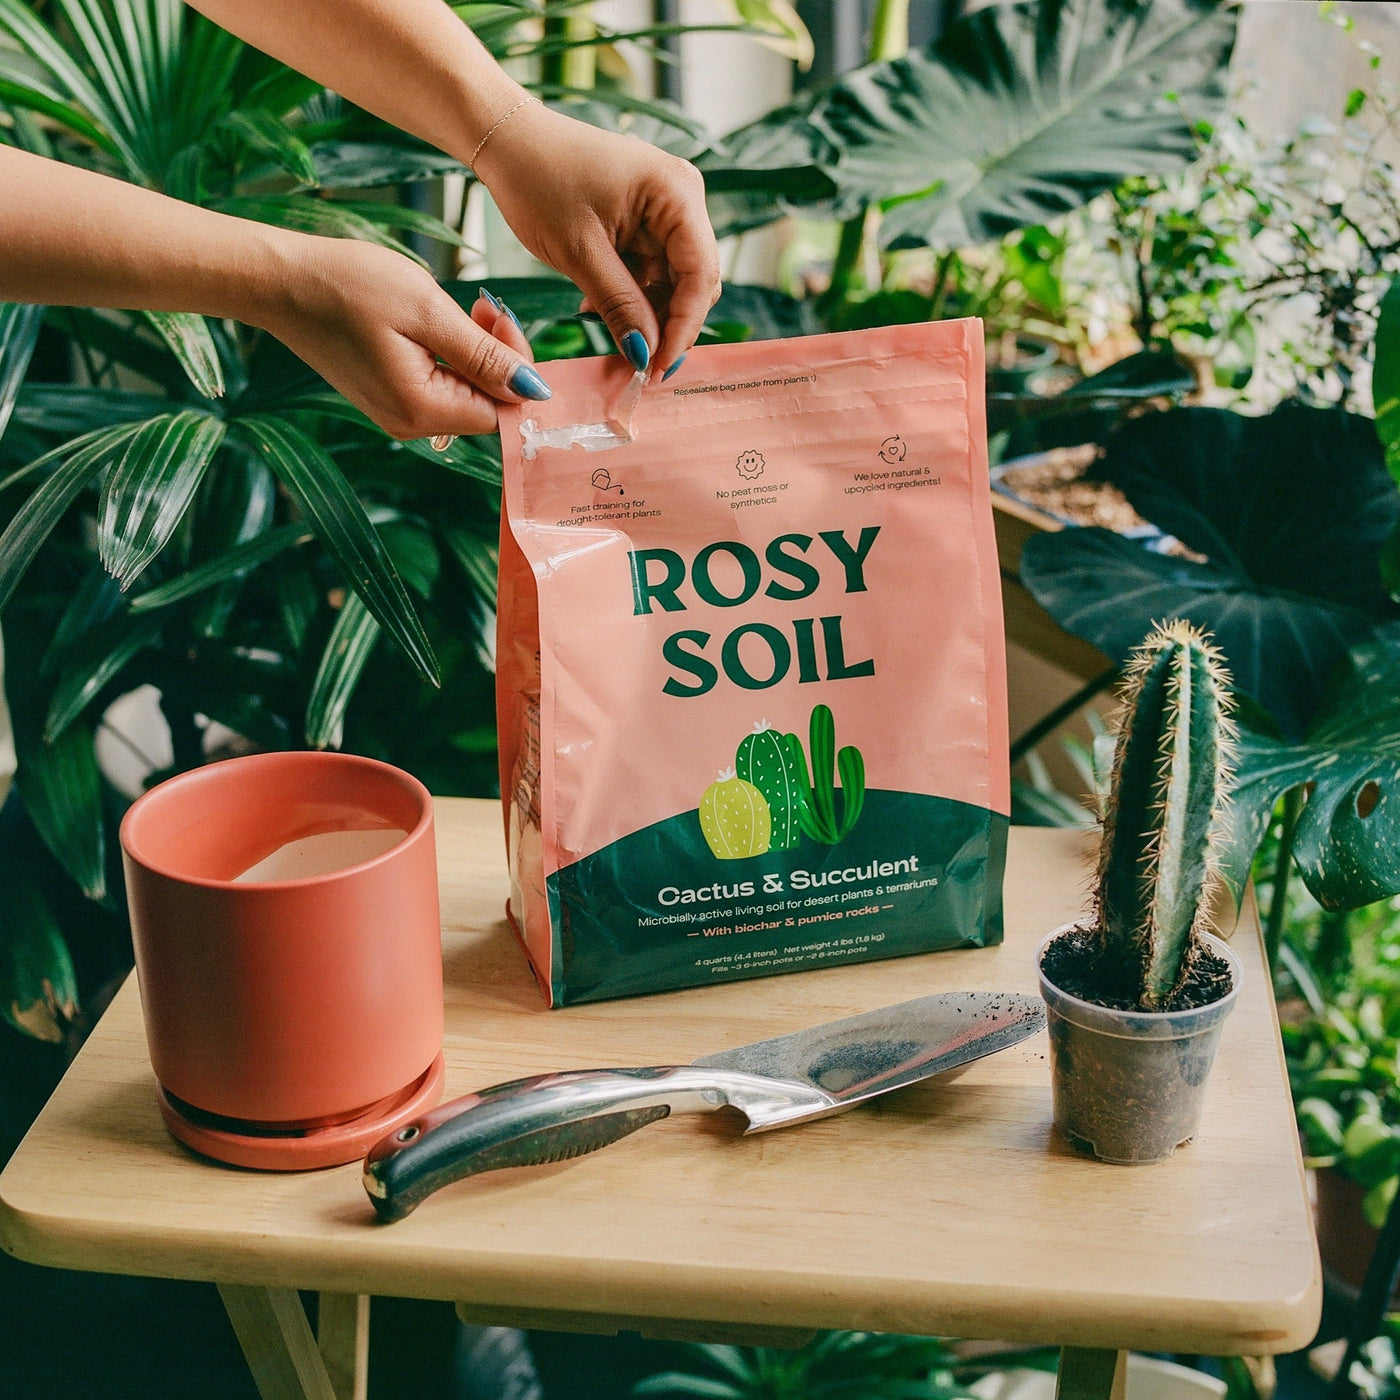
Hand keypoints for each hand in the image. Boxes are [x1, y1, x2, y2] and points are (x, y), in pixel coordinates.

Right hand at [254, 235, 550, 438]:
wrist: (281, 281)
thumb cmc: (348, 286)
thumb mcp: (428, 312)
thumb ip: (484, 356)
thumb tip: (534, 391)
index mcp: (422, 411)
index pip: (501, 412)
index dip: (516, 371)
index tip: (499, 318)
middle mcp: (410, 424)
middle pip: (485, 405)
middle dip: (498, 358)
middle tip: (485, 306)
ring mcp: (397, 413)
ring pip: (465, 393)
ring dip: (476, 353)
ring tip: (463, 308)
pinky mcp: (388, 396)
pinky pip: (440, 385)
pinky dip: (451, 355)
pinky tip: (439, 322)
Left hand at [476, 103, 720, 379]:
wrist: (507, 140)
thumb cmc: (539, 180)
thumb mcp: (580, 253)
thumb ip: (620, 305)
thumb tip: (646, 355)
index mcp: (677, 192)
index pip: (701, 274)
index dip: (683, 327)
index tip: (659, 368)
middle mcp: (683, 196)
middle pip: (694, 280)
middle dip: (667, 323)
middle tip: (638, 364)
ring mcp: (666, 207)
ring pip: (672, 280)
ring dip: (645, 312)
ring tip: (606, 332)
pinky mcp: (646, 218)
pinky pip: (651, 270)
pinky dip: (630, 295)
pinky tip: (596, 308)